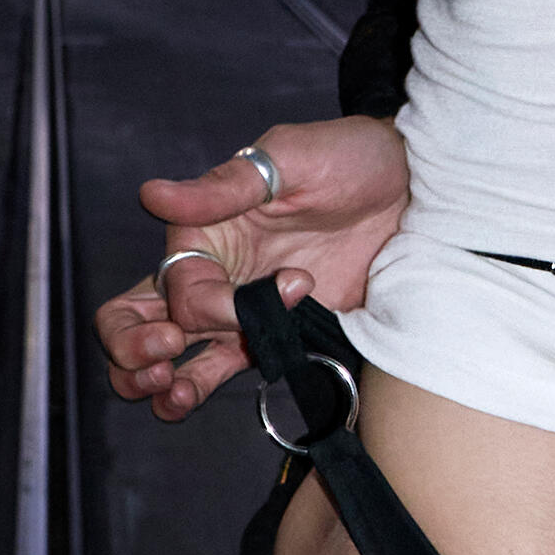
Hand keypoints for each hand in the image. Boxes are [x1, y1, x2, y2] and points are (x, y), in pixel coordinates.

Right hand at [94, 116, 408, 423]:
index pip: (180, 287)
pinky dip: (198, 389)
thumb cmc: (352, 157)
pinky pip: (226, 367)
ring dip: (159, 382)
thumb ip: (223, 187)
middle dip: (133, 349)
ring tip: (176, 395)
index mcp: (208, 230)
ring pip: (176, 355)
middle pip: (143, 319)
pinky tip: (191, 398)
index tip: (255, 301)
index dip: (205, 309)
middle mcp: (218, 272)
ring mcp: (246, 307)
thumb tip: (151, 195)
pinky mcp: (282, 333)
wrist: (420, 189)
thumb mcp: (291, 158)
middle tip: (165, 363)